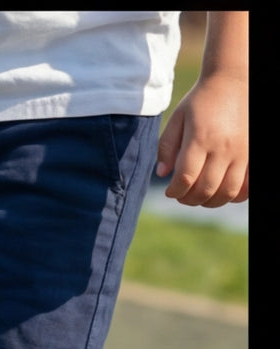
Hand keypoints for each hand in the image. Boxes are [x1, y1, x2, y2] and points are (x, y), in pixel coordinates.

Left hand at [156, 74, 248, 206]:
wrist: (233, 80)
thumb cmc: (201, 100)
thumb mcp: (177, 119)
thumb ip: (166, 147)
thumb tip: (162, 174)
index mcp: (200, 139)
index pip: (185, 179)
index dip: (174, 192)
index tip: (170, 191)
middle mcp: (223, 147)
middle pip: (205, 190)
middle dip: (189, 200)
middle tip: (182, 196)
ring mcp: (242, 151)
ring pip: (227, 192)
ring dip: (210, 202)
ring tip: (200, 196)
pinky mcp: (253, 152)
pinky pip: (247, 185)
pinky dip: (235, 195)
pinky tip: (223, 191)